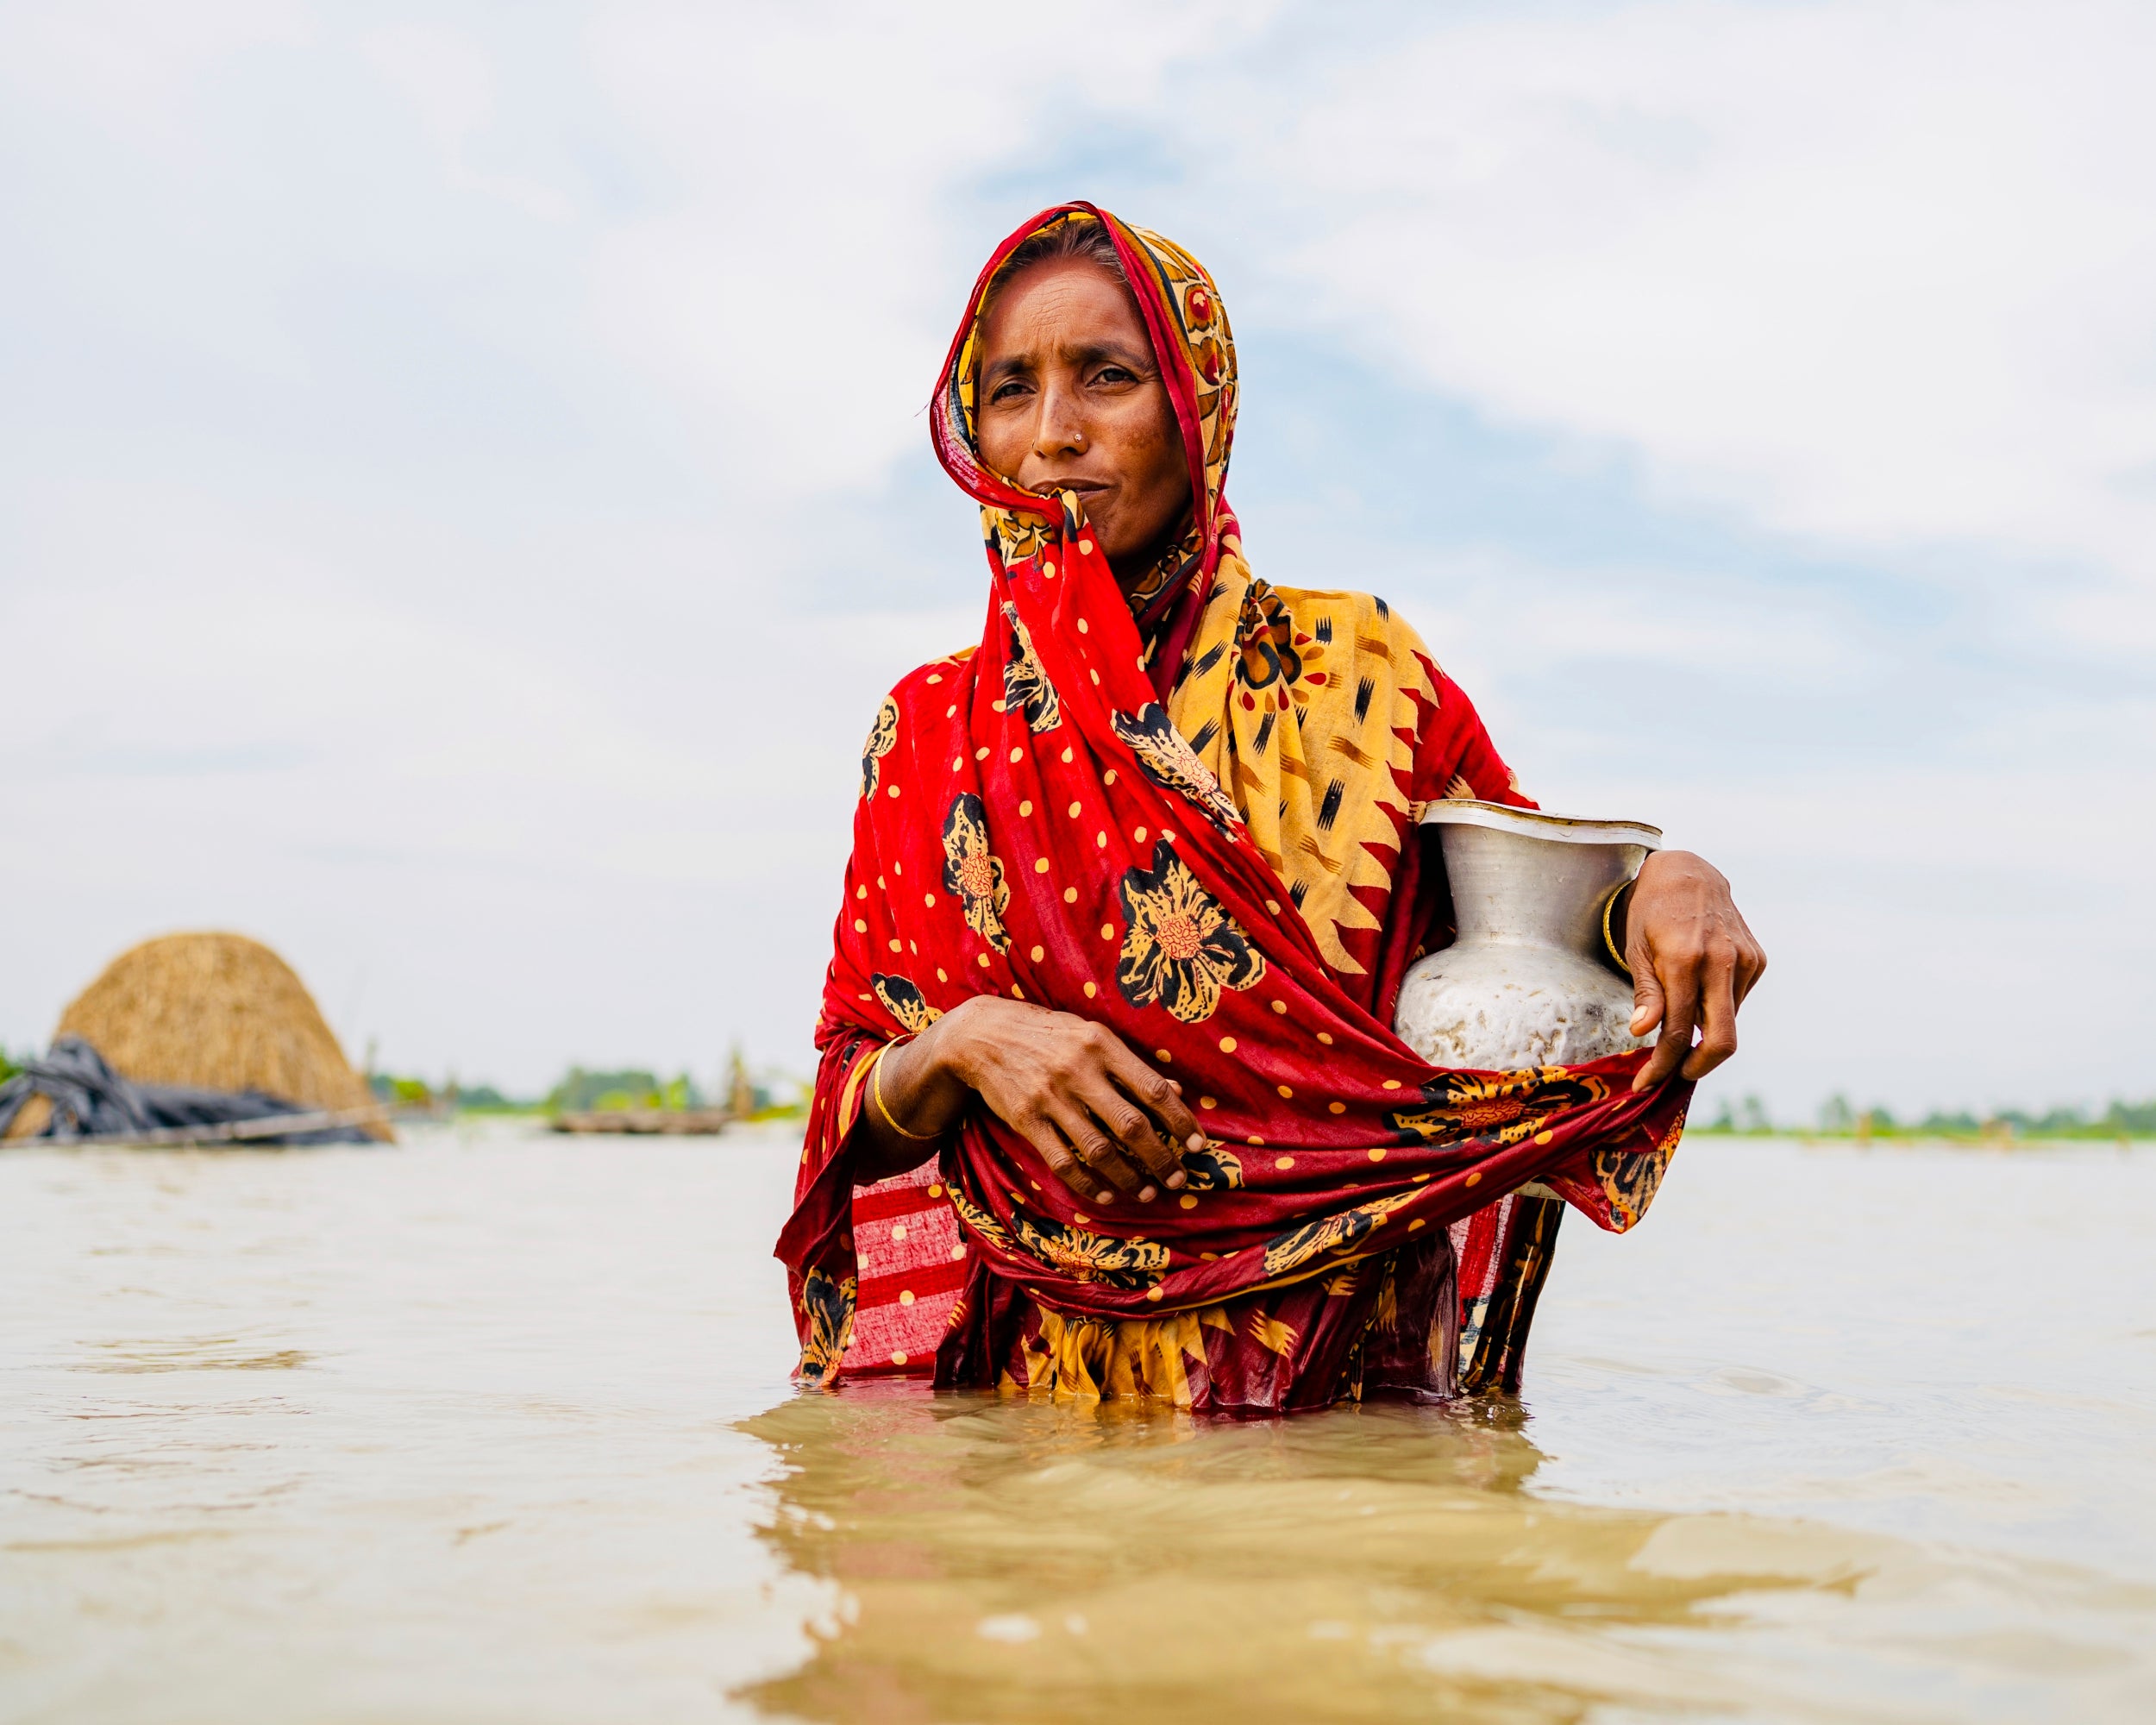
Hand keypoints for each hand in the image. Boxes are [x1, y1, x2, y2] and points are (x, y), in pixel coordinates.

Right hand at [859, 995, 1205, 1204]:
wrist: (981, 1036)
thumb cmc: (1047, 1034)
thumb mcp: (1091, 1035)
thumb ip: (1131, 1064)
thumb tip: (1177, 1091)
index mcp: (1101, 1044)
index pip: (1153, 1089)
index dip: (1182, 1122)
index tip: (1199, 1145)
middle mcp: (1078, 1070)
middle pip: (1132, 1125)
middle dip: (1161, 1159)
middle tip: (1178, 1179)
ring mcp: (1050, 1097)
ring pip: (1099, 1150)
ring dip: (1129, 1177)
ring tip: (1147, 1192)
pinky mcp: (1026, 1120)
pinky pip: (1063, 1161)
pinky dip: (1088, 1183)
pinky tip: (1106, 1194)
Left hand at [1619, 850, 1766, 1091]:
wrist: (1689, 873)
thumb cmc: (1652, 913)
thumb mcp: (1636, 949)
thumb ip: (1646, 993)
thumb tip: (1644, 1033)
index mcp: (1685, 959)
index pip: (1678, 1031)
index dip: (1662, 1065)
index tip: (1647, 1083)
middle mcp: (1722, 961)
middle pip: (1722, 1041)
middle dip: (1697, 1068)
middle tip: (1673, 1075)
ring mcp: (1746, 961)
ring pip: (1729, 1023)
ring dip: (1704, 1036)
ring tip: (1679, 1027)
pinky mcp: (1758, 960)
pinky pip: (1737, 1001)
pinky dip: (1717, 1010)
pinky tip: (1699, 992)